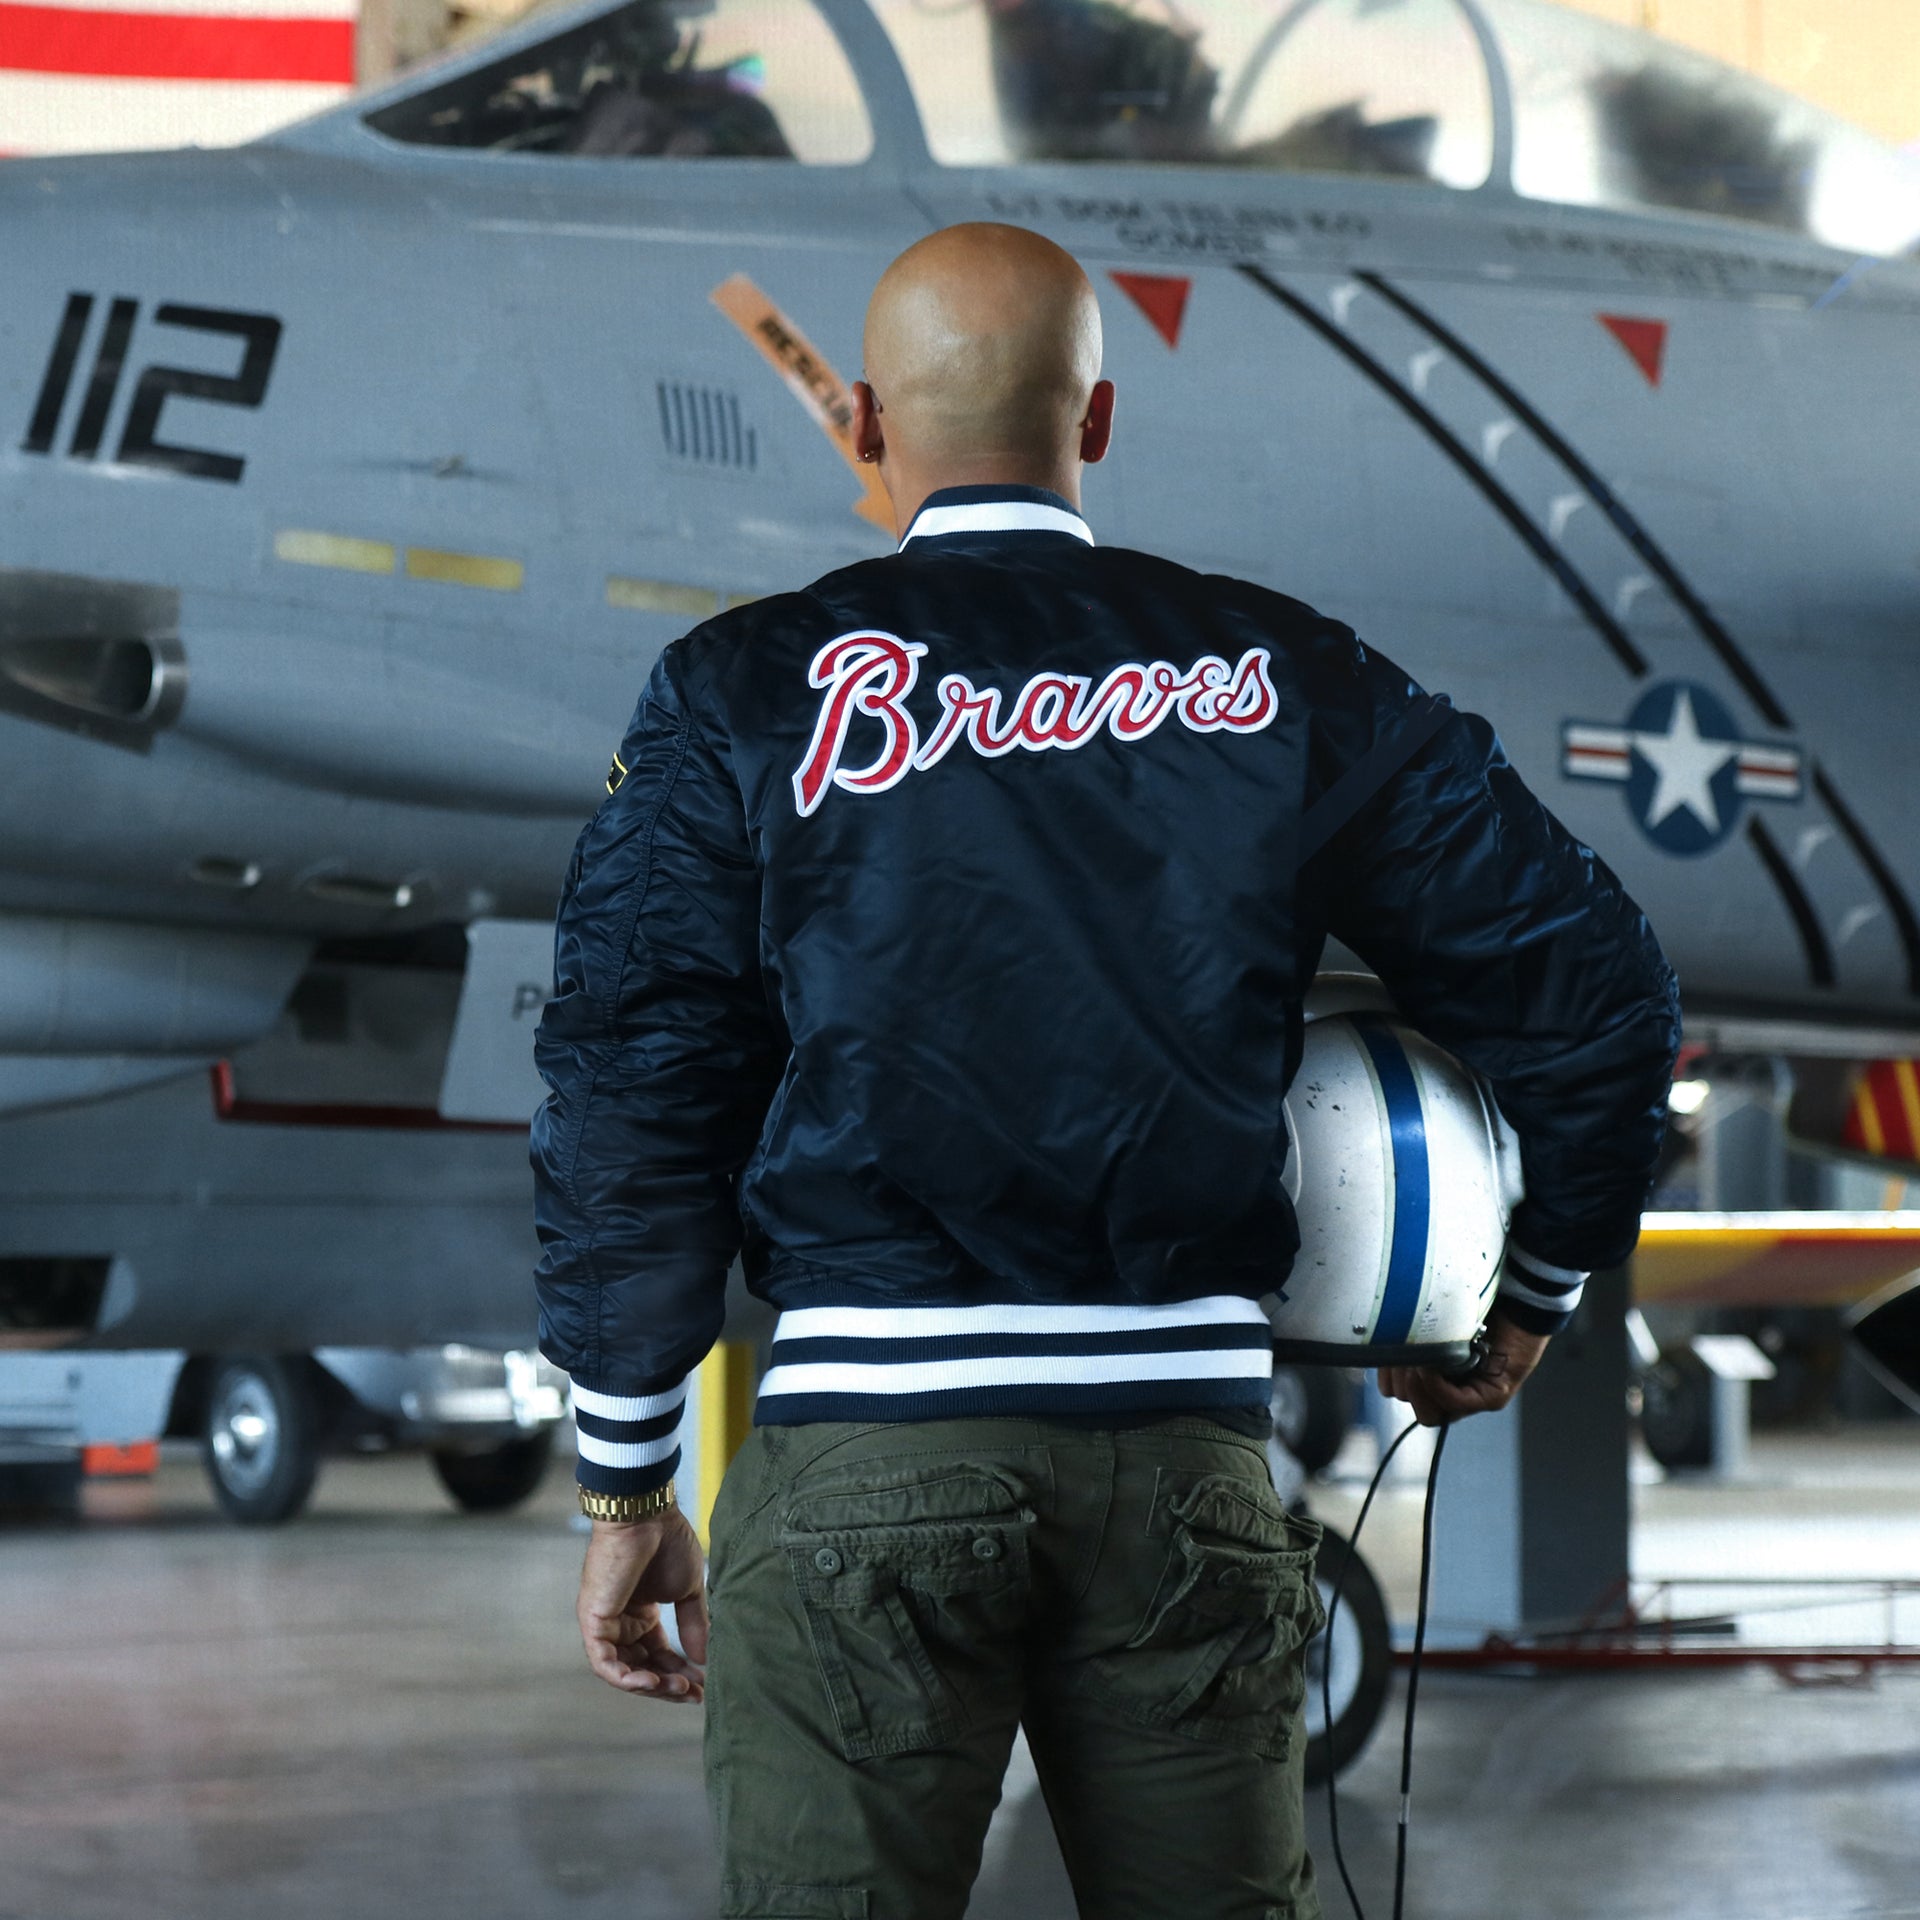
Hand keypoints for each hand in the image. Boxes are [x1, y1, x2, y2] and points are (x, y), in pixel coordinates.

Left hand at [576, 1506, 709, 1701]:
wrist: (646, 1515)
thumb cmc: (667, 1542)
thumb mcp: (688, 1590)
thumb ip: (693, 1625)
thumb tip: (704, 1660)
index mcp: (640, 1613)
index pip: (657, 1655)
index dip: (679, 1673)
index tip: (702, 1686)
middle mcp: (620, 1622)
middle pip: (642, 1668)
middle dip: (668, 1685)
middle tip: (694, 1694)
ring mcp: (604, 1623)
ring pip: (623, 1671)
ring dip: (650, 1686)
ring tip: (678, 1688)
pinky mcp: (593, 1621)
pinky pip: (604, 1662)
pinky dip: (625, 1678)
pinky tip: (652, 1683)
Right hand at [1377, 1311, 1548, 1427]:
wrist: (1513, 1291)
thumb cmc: (1470, 1299)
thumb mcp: (1430, 1321)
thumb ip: (1408, 1338)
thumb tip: (1373, 1347)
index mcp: (1439, 1375)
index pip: (1404, 1395)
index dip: (1392, 1381)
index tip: (1387, 1356)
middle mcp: (1456, 1390)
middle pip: (1417, 1409)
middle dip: (1402, 1387)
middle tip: (1403, 1358)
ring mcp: (1475, 1397)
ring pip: (1432, 1414)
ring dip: (1417, 1389)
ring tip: (1416, 1359)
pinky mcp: (1493, 1395)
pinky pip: (1456, 1403)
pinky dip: (1436, 1387)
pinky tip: (1429, 1366)